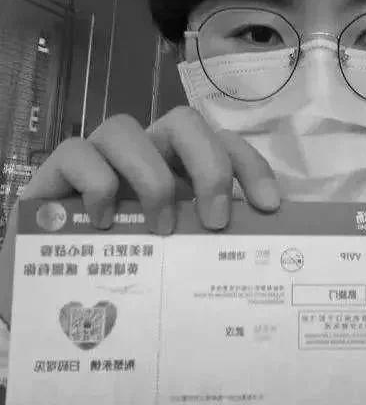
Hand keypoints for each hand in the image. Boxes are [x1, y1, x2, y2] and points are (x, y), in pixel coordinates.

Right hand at [0, 108, 279, 323]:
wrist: (58, 283)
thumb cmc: (128, 263)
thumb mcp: (179, 253)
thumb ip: (210, 245)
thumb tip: (262, 256)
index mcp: (179, 167)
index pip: (224, 145)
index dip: (251, 167)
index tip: (269, 207)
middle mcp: (144, 152)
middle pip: (183, 121)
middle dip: (208, 165)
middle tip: (214, 220)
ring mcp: (100, 155)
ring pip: (124, 128)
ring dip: (151, 178)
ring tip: (161, 230)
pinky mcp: (58, 168)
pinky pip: (77, 153)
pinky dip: (97, 185)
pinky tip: (105, 224)